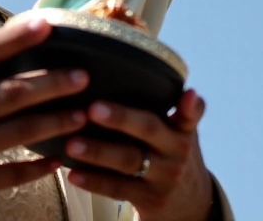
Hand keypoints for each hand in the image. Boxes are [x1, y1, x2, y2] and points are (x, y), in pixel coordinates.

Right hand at [0, 20, 89, 220]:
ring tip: (82, 115)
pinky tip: (59, 159)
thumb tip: (4, 52)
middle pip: (14, 91)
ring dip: (57, 121)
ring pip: (23, 131)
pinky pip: (15, 173)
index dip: (17, 36)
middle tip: (83, 76)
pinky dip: (41, 167)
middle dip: (54, 82)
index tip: (46, 24)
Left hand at [65, 90, 214, 220]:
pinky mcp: (149, 200)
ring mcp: (164, 177)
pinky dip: (94, 181)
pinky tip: (73, 173)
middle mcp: (177, 151)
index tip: (188, 93)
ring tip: (72, 143)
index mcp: (183, 130)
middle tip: (93, 109)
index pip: (190, 114)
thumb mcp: (178, 130)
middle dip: (121, 118)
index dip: (191, 105)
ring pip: (129, 161)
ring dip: (99, 152)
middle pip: (149, 130)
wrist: (187, 203)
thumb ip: (164, 104)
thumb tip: (128, 60)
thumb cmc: (169, 152)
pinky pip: (118, 189)